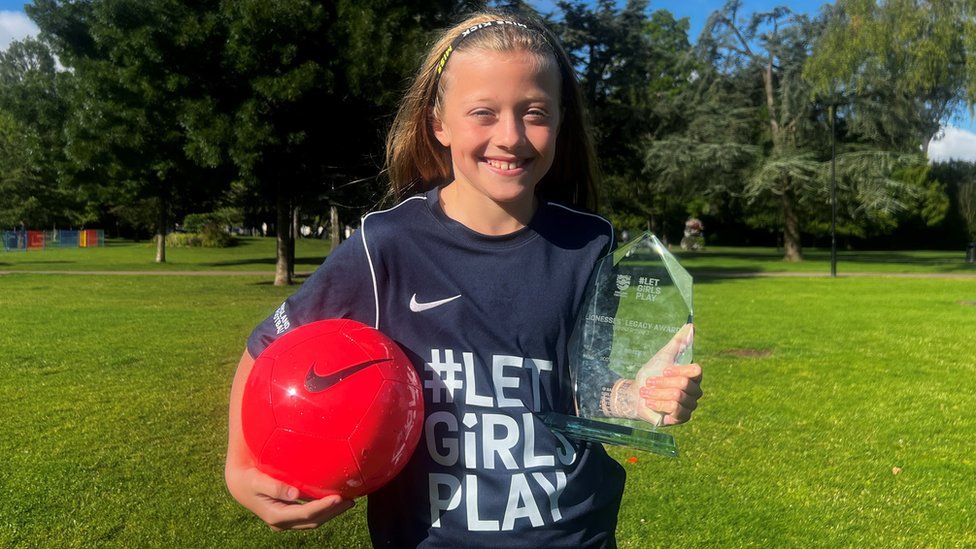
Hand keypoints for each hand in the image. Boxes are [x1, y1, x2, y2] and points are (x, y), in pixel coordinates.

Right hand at [225, 465, 353, 530]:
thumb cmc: (248, 478)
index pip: (306, 513)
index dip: (324, 507)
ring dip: (331, 512)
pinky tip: (335, 499)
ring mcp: (286, 520)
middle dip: (333, 512)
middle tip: (350, 500)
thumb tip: (294, 493)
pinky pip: (310, 514)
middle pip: (313, 520)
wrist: (239, 485)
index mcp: (276, 516)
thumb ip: (274, 487)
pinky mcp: (289, 515)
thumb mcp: (257, 481)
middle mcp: (282, 522)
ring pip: (313, 520)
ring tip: (348, 501)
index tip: (339, 497)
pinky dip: (323, 508)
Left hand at [602, 323, 702, 425]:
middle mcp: (695, 391)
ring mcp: (690, 405)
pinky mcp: (682, 418)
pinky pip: (674, 410)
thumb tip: (691, 325)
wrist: (636, 395)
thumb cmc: (651, 373)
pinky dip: (659, 404)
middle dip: (661, 383)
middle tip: (649, 382)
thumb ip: (678, 342)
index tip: (663, 370)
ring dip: (657, 393)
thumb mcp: (664, 356)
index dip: (678, 370)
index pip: (696, 371)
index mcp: (693, 376)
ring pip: (677, 397)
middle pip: (683, 384)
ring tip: (646, 393)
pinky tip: (650, 402)